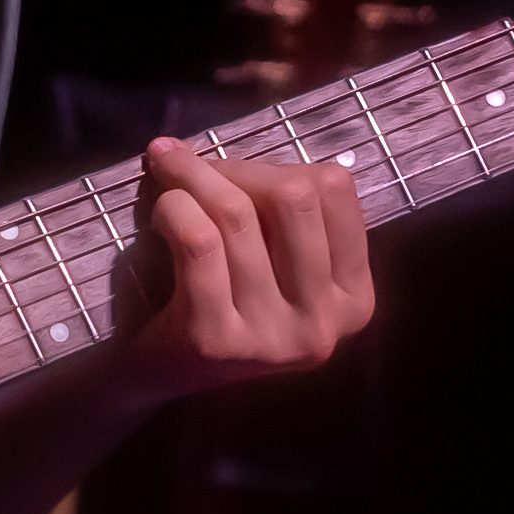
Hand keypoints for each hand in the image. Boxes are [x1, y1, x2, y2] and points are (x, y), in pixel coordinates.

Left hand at [119, 137, 375, 396]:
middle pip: (292, 196)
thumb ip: (279, 207)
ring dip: (189, 178)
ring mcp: (272, 338)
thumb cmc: (222, 297)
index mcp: (355, 299)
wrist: (159, 372)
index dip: (276, 165)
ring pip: (236, 215)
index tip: (233, 172)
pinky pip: (199, 241)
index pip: (334, 189)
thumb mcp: (275, 259)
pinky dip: (172, 208)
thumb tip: (238, 141)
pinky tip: (158, 213)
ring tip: (165, 178)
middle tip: (189, 167)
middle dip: (233, 166)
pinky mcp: (216, 340)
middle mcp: (325, 324)